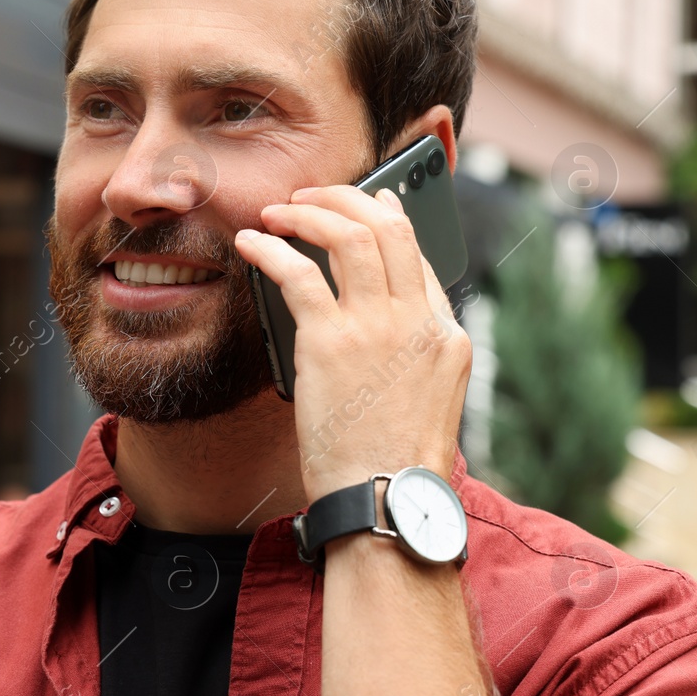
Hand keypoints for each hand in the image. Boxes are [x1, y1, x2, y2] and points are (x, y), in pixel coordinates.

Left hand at [236, 184, 469, 502]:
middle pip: (391, 228)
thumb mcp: (424, 404)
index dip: (391, 220)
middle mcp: (418, 322)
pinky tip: (250, 243)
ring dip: (308, 212)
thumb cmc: (393, 468)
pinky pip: (297, 272)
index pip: (421, 257)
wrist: (387, 502)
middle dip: (348, 198)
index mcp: (446, 338)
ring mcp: (377, 328)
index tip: (370, 201)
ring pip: (349, 235)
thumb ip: (408, 358)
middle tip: (313, 194)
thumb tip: (376, 330)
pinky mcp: (330, 343)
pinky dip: (270, 248)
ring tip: (277, 210)